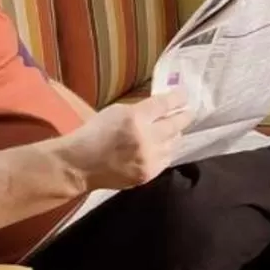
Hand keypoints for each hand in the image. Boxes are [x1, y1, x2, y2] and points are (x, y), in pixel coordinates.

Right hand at [60, 91, 188, 190]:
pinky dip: (167, 150)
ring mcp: (149, 158)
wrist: (80, 165)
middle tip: (189, 112)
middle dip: (184, 116)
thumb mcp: (116, 111)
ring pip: (174, 143)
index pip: (165, 105)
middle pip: (176, 124)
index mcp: (135, 118)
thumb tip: (162, 107)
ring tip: (175, 129)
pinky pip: (167, 159)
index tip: (184, 95)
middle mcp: (146, 138)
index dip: (178, 98)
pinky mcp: (148, 174)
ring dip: (175, 134)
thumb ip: (140, 109)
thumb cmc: (95, 133)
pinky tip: (164, 146)